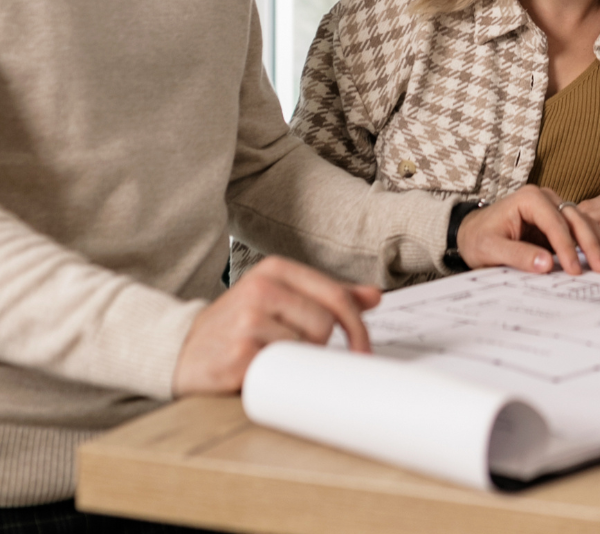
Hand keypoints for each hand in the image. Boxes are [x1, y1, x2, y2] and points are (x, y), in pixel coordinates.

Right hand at [172, 256, 379, 395]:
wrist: (179, 351)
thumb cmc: (236, 325)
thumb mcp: (279, 298)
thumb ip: (325, 295)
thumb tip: (374, 297)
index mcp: (275, 269)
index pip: (335, 294)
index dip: (356, 326)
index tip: (363, 349)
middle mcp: (261, 289)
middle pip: (325, 323)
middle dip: (319, 346)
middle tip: (294, 352)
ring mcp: (247, 321)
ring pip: (306, 347)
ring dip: (296, 361)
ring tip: (270, 357)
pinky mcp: (238, 355)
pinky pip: (282, 370)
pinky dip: (278, 376)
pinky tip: (259, 370)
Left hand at [456, 184, 599, 275]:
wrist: (472, 232)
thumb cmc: (478, 238)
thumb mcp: (491, 249)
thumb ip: (518, 255)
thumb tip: (546, 264)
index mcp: (529, 199)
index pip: (555, 223)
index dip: (567, 247)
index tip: (574, 270)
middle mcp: (545, 197)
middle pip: (575, 219)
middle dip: (591, 244)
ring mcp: (553, 206)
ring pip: (583, 222)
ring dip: (599, 242)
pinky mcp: (557, 218)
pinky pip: (580, 228)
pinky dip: (595, 239)